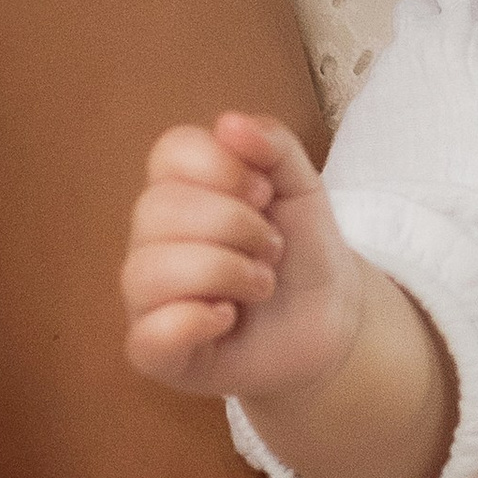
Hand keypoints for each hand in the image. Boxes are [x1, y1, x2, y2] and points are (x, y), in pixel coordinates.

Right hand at [122, 112, 364, 400]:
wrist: (330, 320)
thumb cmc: (303, 250)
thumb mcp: (302, 187)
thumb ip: (274, 144)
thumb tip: (229, 123)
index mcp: (180, 191)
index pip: (169, 152)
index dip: (223, 168)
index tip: (264, 194)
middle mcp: (151, 240)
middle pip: (159, 209)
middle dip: (236, 225)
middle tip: (271, 247)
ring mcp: (147, 298)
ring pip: (149, 270)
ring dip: (225, 273)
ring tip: (260, 284)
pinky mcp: (156, 353)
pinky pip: (148, 335)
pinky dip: (195, 322)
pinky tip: (225, 319)